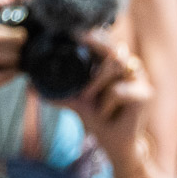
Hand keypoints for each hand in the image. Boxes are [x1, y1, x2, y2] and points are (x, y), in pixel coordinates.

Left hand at [65, 32, 153, 174]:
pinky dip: (106, 104)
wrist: (116, 145)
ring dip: (96, 84)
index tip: (76, 33)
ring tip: (88, 98)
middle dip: (96, 47)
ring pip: (115, 66)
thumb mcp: (77, 104)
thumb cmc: (101, 120)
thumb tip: (31, 87)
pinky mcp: (144, 94)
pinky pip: (118, 91)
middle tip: (80, 45)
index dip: (94, 36)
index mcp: (115, 66)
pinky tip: (105, 114)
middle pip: (114, 48)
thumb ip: (58, 93)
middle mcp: (129, 68)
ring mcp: (139, 79)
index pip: (107, 43)